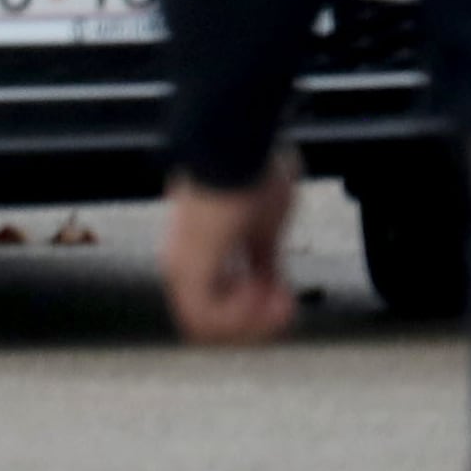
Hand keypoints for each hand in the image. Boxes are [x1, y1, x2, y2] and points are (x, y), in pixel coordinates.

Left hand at [161, 156, 302, 344]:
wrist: (237, 148)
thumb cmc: (253, 171)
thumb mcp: (268, 223)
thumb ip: (266, 258)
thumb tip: (273, 282)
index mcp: (203, 246)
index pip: (224, 294)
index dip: (259, 305)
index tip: (288, 296)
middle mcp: (185, 260)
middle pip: (214, 316)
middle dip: (257, 318)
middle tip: (287, 307)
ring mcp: (181, 266)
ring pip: (208, 323)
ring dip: (250, 321)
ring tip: (277, 301)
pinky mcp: (186, 269)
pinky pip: (206, 318)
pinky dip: (239, 314)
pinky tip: (260, 290)